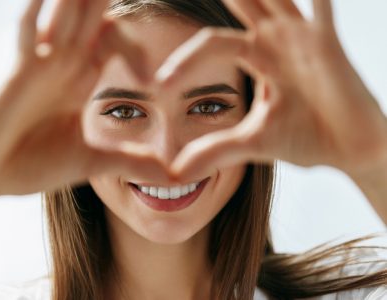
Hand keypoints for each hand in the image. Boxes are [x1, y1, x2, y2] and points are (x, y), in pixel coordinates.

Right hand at [0, 0, 169, 199]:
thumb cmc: (30, 165)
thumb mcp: (93, 163)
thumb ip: (132, 162)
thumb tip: (177, 178)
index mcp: (80, 80)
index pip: (112, 41)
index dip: (134, 48)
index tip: (151, 80)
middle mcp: (62, 65)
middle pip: (90, 18)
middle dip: (103, 0)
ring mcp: (40, 65)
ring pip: (64, 16)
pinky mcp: (19, 73)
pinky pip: (29, 33)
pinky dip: (38, 12)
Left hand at [156, 0, 386, 180]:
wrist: (350, 150)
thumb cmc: (305, 138)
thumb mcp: (251, 143)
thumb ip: (214, 151)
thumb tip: (175, 174)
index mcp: (256, 56)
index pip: (212, 44)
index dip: (186, 60)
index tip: (161, 83)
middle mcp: (276, 40)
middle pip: (244, 4)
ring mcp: (303, 38)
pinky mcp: (328, 44)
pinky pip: (321, 10)